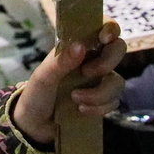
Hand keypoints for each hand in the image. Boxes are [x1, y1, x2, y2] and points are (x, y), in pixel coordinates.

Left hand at [12, 21, 126, 145]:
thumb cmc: (37, 93)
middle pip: (118, 49)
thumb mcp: (44, 77)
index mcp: (77, 47)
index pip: (101, 28)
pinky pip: (113, 101)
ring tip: (75, 99)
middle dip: (107, 62)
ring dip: (99, 93)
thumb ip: (61, 62)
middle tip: (87, 72)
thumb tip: (81, 46)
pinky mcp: (103, 101)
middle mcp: (92, 60)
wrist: (35, 125)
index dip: (110, 28)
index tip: (104, 38)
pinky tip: (81, 110)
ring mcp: (99, 81)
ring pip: (117, 80)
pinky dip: (99, 107)